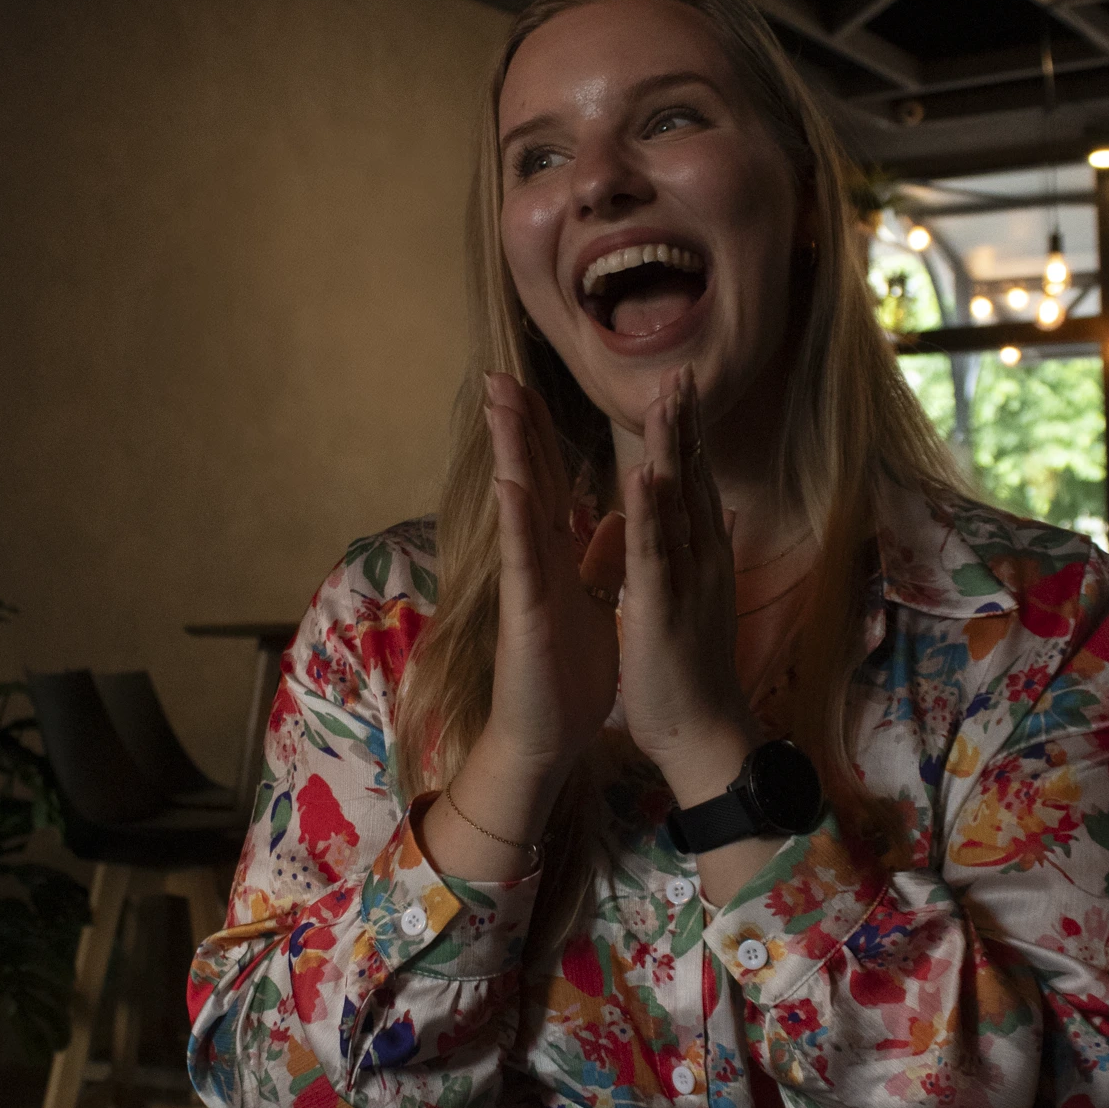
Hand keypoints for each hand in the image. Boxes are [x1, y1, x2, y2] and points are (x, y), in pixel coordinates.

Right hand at [482, 373, 621, 796]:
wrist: (549, 735)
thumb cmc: (566, 673)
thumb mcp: (593, 602)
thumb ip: (597, 558)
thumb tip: (611, 518)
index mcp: (556, 555)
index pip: (548, 482)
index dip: (541, 435)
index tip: (531, 385)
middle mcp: (537, 560)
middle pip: (525, 479)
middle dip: (514, 426)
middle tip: (497, 373)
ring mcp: (527, 582)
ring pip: (517, 507)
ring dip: (507, 455)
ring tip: (498, 405)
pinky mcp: (526, 612)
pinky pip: (522, 561)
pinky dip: (517, 521)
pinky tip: (511, 484)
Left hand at [618, 366, 759, 807]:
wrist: (703, 733)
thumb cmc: (693, 670)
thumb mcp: (700, 597)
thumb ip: (707, 550)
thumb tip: (723, 513)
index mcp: (700, 557)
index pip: (692, 484)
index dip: (685, 436)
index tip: (679, 389)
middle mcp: (701, 559)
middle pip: (692, 480)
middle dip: (685, 426)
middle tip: (680, 372)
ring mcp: (685, 580)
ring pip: (678, 505)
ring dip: (672, 450)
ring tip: (667, 399)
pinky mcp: (661, 607)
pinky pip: (654, 553)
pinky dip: (649, 513)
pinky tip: (643, 475)